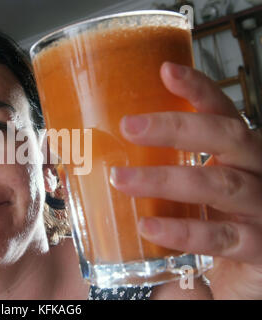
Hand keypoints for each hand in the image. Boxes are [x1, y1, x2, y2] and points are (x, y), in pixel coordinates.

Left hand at [110, 62, 261, 299]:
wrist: (254, 270)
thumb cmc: (220, 221)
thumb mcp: (199, 190)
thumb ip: (169, 173)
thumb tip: (106, 162)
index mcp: (242, 153)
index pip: (224, 112)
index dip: (199, 89)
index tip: (165, 70)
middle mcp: (258, 172)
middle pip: (226, 136)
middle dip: (175, 127)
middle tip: (128, 126)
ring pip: (218, 183)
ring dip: (164, 179)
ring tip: (121, 178)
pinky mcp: (259, 247)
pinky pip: (220, 237)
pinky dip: (183, 230)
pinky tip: (149, 226)